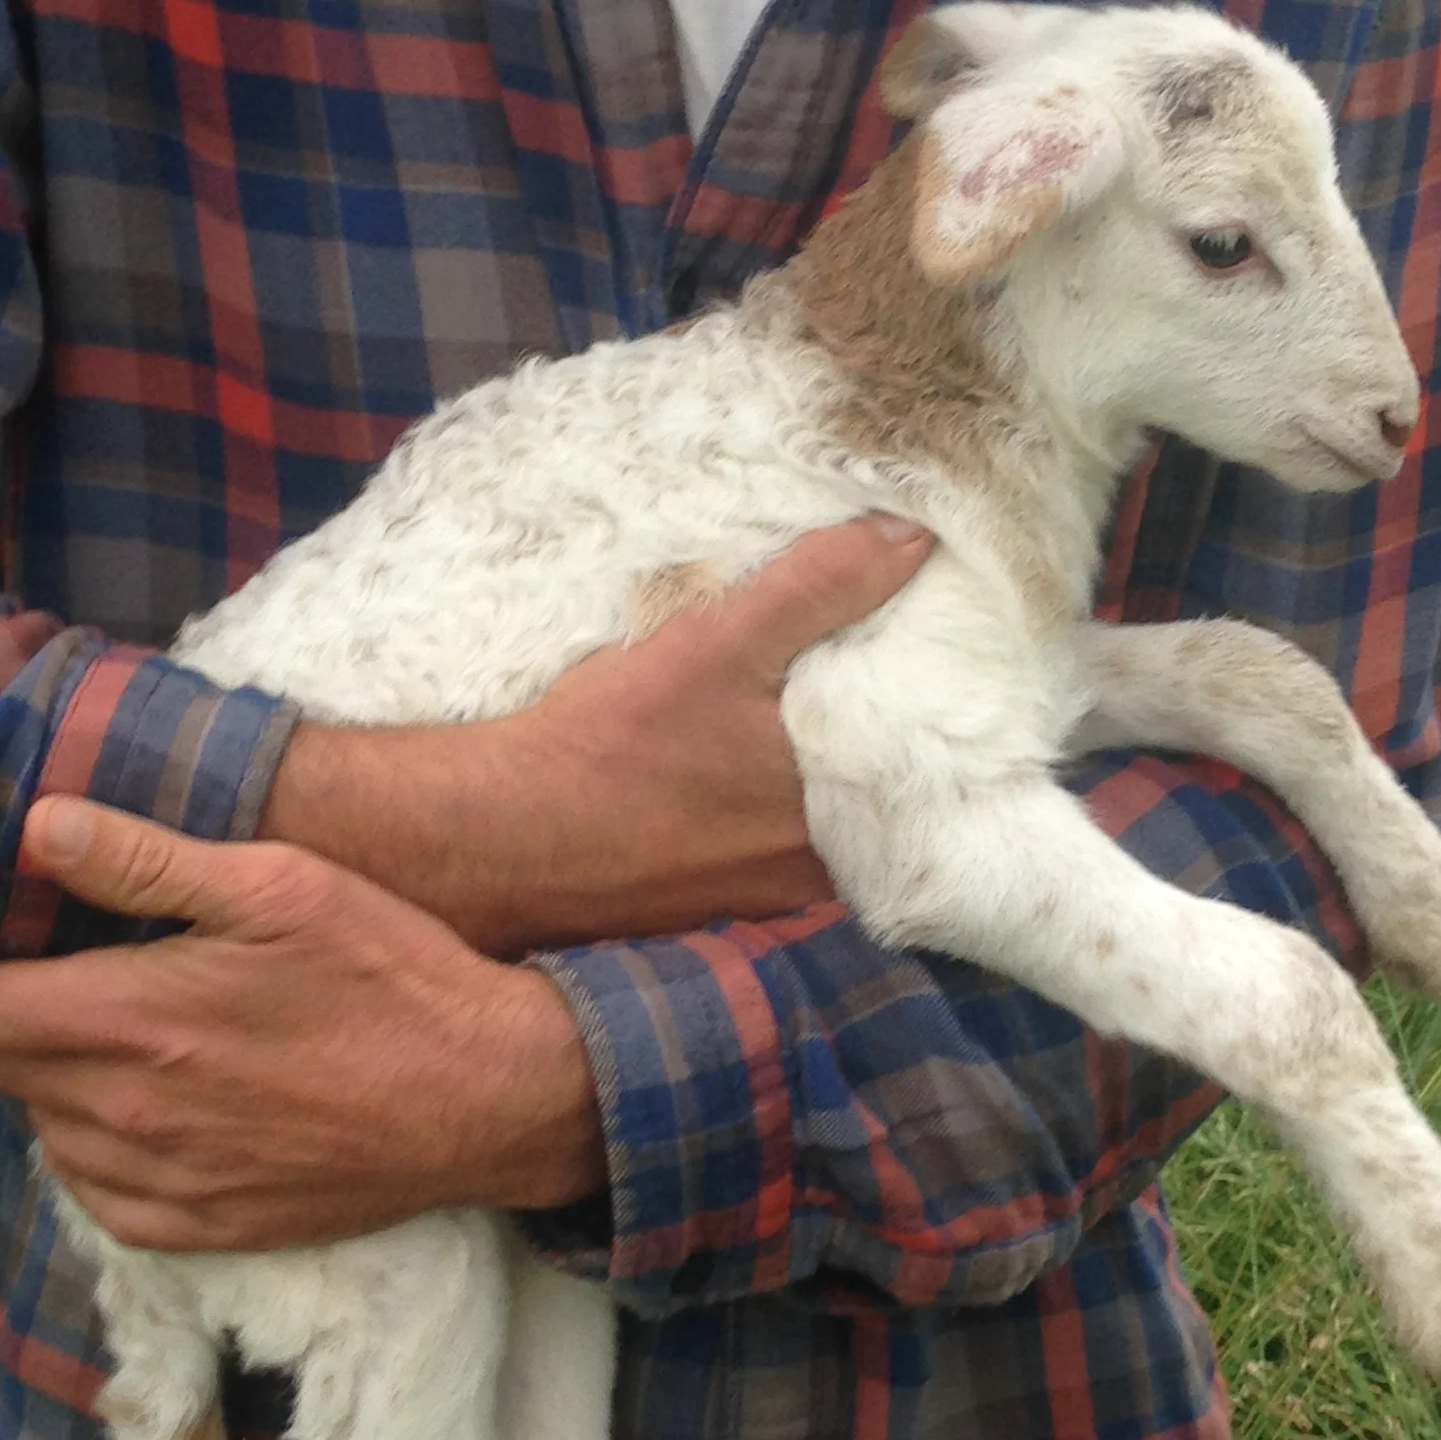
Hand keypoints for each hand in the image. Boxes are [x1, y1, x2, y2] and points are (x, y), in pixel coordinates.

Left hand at [0, 801, 604, 1252]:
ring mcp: (162, 1181)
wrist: (486, 1096)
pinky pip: (98, 1195)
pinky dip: (99, 1150)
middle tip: (65, 972)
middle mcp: (127, 1114)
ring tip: (120, 1037)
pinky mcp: (202, 1227)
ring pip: (45, 1132)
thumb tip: (39, 825)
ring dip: (59, 1083)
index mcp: (130, 1020)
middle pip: (1, 1069)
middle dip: (13, 1017)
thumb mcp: (278, 885)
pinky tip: (149, 1107)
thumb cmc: (389, 975)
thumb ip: (147, 860)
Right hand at [260, 513, 933, 957]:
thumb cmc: (608, 743)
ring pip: (827, 821)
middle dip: (885, 735)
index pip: (927, 761)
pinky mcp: (711, 898)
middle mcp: (815, 871)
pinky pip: (771, 844)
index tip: (947, 652)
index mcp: (839, 815)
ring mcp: (763, 894)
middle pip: (881, 793)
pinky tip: (744, 757)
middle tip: (889, 663)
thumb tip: (911, 540)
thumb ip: (816, 591)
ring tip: (820, 697)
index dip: (939, 708)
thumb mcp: (714, 646)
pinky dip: (773, 802)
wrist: (494, 840)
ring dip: (827, 770)